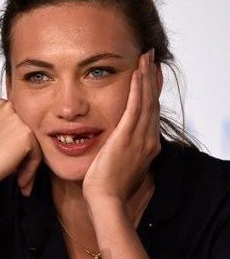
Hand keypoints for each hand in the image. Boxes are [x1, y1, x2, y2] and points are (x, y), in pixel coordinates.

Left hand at [82, 49, 160, 204]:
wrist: (106, 199)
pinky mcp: (127, 136)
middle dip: (152, 79)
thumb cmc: (110, 185)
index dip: (152, 92)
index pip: (151, 113)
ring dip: (146, 77)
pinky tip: (136, 73)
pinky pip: (135, 106)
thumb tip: (120, 141)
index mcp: (148, 146)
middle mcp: (149, 139)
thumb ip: (126, 149)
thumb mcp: (123, 164)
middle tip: (151, 59)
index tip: (150, 76)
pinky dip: (137, 89)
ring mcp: (140, 138)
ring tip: (145, 58)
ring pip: (146, 101)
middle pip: (153, 102)